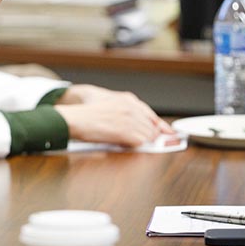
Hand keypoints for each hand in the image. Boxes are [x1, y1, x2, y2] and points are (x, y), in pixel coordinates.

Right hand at [53, 84, 173, 146]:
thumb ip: (128, 113)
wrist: (76, 119)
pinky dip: (137, 145)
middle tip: (143, 143)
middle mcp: (131, 107)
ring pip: (149, 135)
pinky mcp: (126, 131)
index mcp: (128, 100)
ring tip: (128, 142)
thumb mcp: (110, 106)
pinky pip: (142, 142)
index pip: (152, 115)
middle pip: (152, 126)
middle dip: (151, 136)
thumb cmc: (88, 115)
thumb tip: (144, 128)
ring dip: (143, 142)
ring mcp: (130, 119)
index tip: (169, 134)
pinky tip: (126, 144)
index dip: (161, 126)